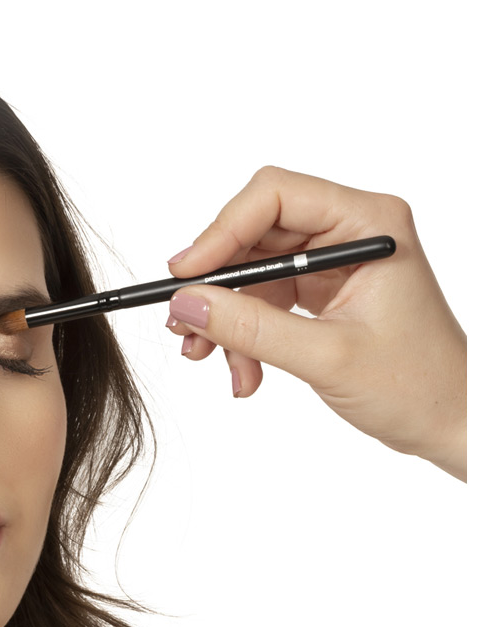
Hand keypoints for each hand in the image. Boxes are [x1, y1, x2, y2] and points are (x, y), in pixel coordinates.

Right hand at [165, 166, 466, 480]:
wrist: (448, 422)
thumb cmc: (418, 386)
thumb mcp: (325, 357)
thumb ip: (251, 328)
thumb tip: (188, 304)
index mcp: (368, 224)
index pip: (275, 197)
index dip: (222, 231)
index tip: (185, 277)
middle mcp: (348, 233)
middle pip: (254, 234)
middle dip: (217, 286)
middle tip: (187, 325)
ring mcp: (332, 263)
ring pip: (250, 273)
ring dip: (225, 320)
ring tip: (213, 360)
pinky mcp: (320, 293)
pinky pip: (261, 302)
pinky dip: (243, 336)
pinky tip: (244, 372)